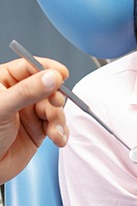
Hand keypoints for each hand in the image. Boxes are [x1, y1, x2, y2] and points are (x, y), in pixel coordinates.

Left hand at [0, 58, 68, 183]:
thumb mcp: (2, 108)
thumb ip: (28, 91)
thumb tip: (52, 77)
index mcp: (5, 81)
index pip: (31, 67)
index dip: (48, 69)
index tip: (61, 75)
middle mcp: (20, 95)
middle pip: (49, 87)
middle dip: (55, 98)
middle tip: (55, 104)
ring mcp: (29, 112)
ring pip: (55, 107)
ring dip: (58, 119)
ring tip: (53, 130)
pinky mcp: (38, 130)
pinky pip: (57, 125)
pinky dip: (61, 132)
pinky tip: (57, 138)